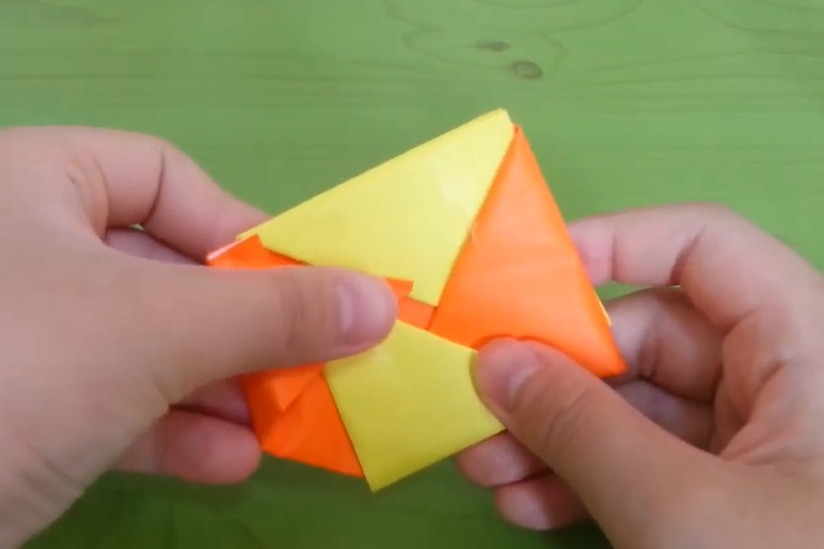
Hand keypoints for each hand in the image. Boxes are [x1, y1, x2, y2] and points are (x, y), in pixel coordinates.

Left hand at [0, 127, 396, 547]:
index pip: (164, 179)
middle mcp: (22, 252)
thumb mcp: (154, 330)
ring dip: (223, 388)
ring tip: (286, 422)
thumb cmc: (11, 368)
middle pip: (168, 273)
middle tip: (316, 366)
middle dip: (246, 329)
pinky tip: (230, 462)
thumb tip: (377, 303)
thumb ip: (272, 312)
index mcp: (32, 186)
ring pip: (147, 348)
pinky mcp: (15, 415)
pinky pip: (114, 406)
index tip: (307, 286)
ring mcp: (19, 339)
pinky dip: (175, 432)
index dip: (243, 230)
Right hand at [457, 204, 823, 547]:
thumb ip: (580, 426)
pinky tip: (526, 503)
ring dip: (549, 434)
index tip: (526, 277)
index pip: (704, 247)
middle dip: (553, 372)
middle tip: (478, 398)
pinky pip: (637, 464)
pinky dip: (578, 478)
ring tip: (482, 465)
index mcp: (806, 348)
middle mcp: (779, 384)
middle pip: (645, 337)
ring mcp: (748, 449)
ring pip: (629, 408)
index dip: (614, 242)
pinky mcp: (721, 501)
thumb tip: (495, 362)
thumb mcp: (680, 510)